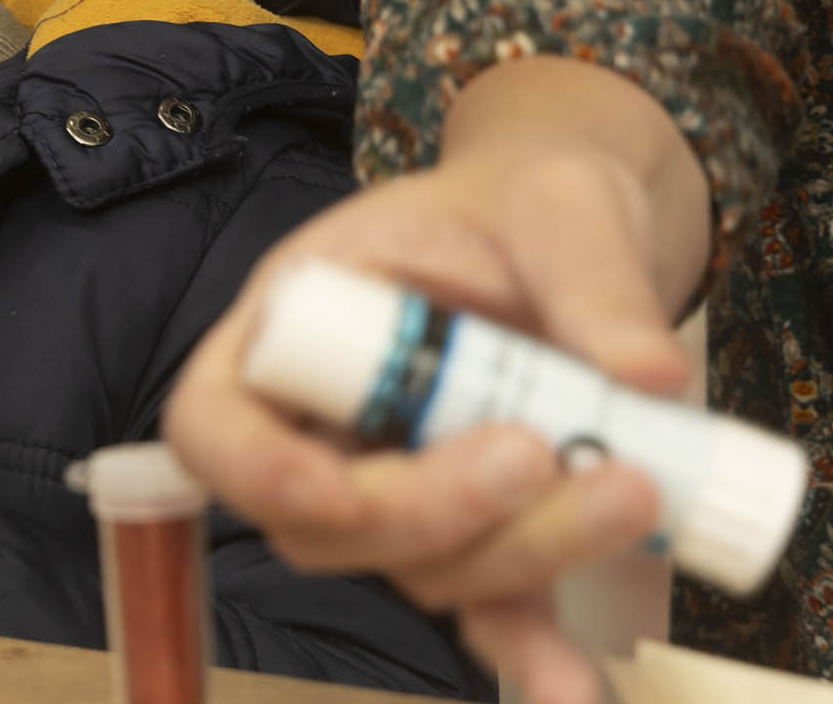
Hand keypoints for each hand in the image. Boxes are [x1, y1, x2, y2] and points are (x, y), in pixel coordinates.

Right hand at [164, 57, 710, 703]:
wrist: (572, 238)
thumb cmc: (523, 203)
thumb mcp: (552, 203)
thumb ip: (590, 278)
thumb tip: (644, 377)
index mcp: (291, 327)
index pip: (213, 422)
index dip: (252, 469)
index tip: (331, 489)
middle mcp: (324, 424)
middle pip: (322, 518)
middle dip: (429, 509)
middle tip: (540, 455)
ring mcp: (400, 486)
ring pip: (415, 566)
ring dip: (515, 550)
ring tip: (631, 486)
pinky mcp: (479, 532)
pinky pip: (488, 608)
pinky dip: (528, 648)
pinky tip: (570, 681)